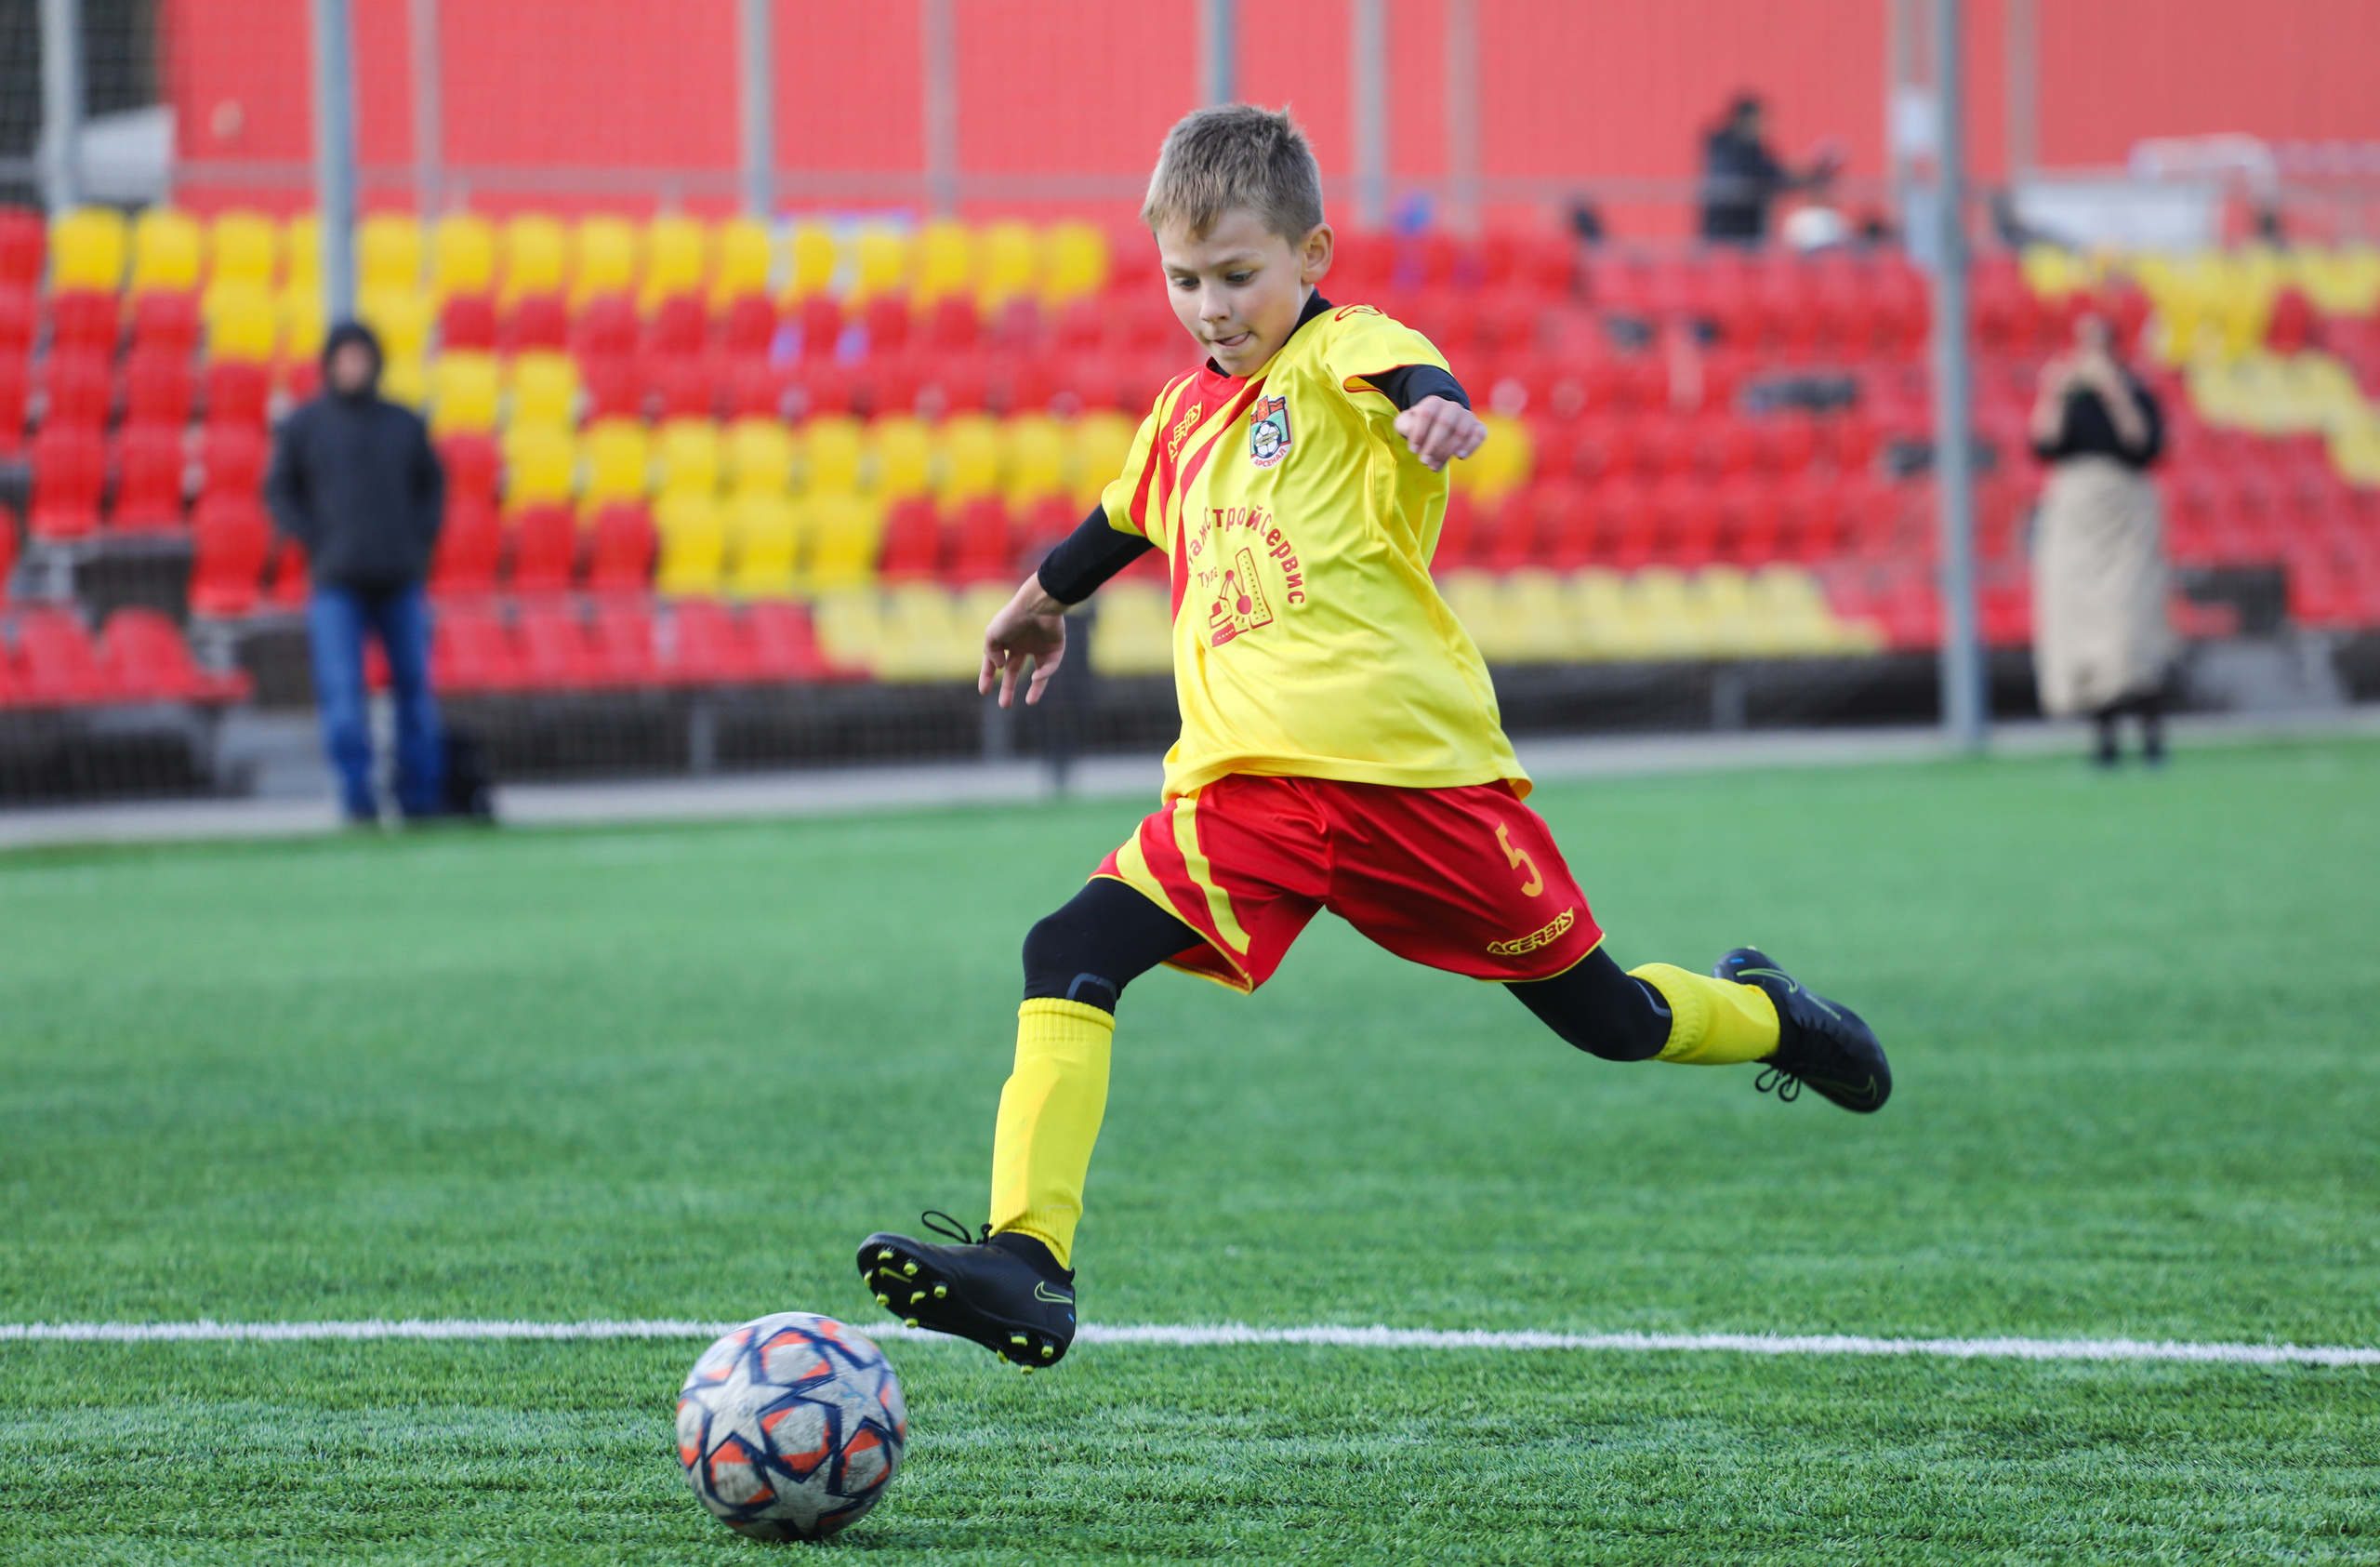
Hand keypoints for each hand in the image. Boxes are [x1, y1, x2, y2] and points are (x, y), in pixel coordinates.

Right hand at [980, 574, 1067, 707]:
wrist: (1038, 606)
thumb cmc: (1013, 617)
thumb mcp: (992, 634)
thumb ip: (991, 652)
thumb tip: (1000, 667)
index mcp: (1006, 641)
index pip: (994, 663)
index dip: (988, 676)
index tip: (984, 691)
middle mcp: (1022, 645)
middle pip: (1014, 671)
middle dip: (1009, 688)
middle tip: (1004, 706)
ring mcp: (1039, 647)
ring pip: (1038, 673)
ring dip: (1035, 689)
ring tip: (1029, 703)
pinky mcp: (1055, 648)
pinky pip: (1050, 666)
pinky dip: (1044, 673)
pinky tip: (1036, 677)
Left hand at [1394, 395, 1487, 472]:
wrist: (1438, 427)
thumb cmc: (1419, 427)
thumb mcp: (1406, 424)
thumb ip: (1405, 424)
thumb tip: (1413, 430)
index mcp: (1433, 402)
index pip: (1426, 413)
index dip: (1419, 433)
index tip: (1413, 450)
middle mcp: (1452, 406)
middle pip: (1444, 423)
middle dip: (1433, 445)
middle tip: (1424, 461)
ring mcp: (1467, 416)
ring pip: (1460, 432)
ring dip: (1446, 452)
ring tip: (1434, 466)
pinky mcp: (1478, 427)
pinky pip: (1479, 435)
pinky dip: (1471, 446)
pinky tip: (1459, 456)